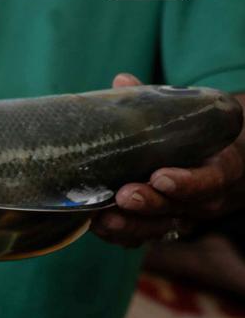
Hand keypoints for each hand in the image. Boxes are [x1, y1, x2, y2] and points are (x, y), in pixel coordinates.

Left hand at [93, 73, 244, 246]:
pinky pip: (142, 237)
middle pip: (178, 208)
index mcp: (220, 169)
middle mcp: (204, 199)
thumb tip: (122, 81)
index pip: (209, 180)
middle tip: (124, 195)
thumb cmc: (198, 139)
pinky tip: (97, 228)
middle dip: (150, 204)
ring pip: (158, 228)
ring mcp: (182, 216)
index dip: (186, 182)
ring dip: (130, 226)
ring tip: (102, 220)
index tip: (161, 176)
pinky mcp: (161, 227)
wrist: (219, 167)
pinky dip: (121, 234)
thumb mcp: (189, 120)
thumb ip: (157, 103)